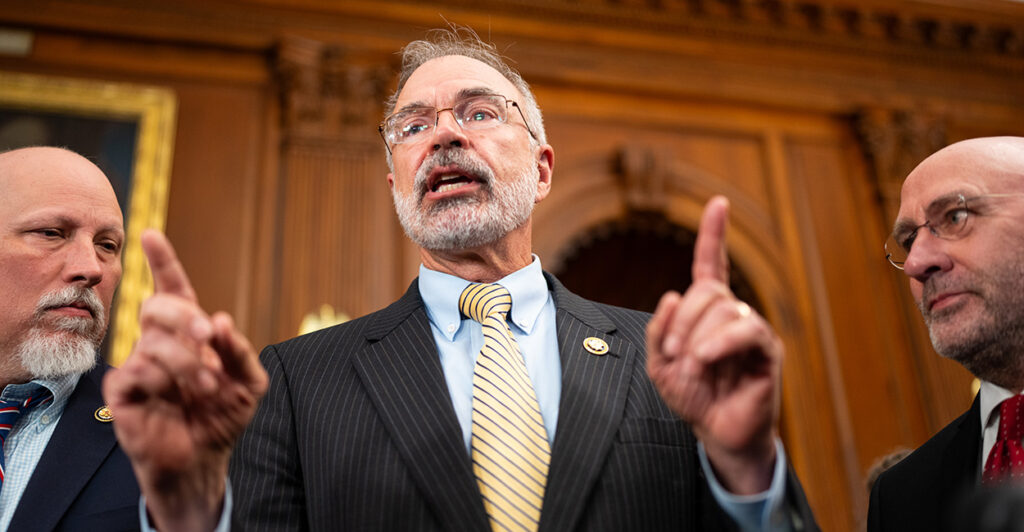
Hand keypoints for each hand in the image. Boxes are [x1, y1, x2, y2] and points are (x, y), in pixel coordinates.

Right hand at [103, 229, 267, 531]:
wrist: (204, 460)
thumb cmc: (223, 417)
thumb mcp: (249, 383)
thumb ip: (240, 350)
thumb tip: (219, 319)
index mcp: (189, 334)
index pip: (173, 290)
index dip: (163, 263)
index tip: (150, 235)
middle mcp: (160, 343)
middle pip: (158, 306)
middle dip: (185, 316)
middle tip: (207, 337)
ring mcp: (138, 364)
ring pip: (153, 341)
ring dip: (187, 362)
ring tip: (206, 386)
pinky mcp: (122, 389)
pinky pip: (137, 370)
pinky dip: (162, 382)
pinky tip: (171, 399)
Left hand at [646, 196, 781, 493]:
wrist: (717, 433)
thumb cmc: (694, 396)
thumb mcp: (660, 365)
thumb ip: (658, 332)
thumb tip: (671, 296)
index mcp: (707, 312)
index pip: (712, 264)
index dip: (713, 234)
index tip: (718, 204)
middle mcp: (733, 314)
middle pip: (708, 291)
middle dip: (682, 320)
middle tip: (675, 354)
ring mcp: (751, 329)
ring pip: (724, 308)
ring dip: (698, 335)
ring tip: (692, 363)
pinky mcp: (767, 350)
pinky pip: (747, 330)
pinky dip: (721, 342)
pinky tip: (706, 358)